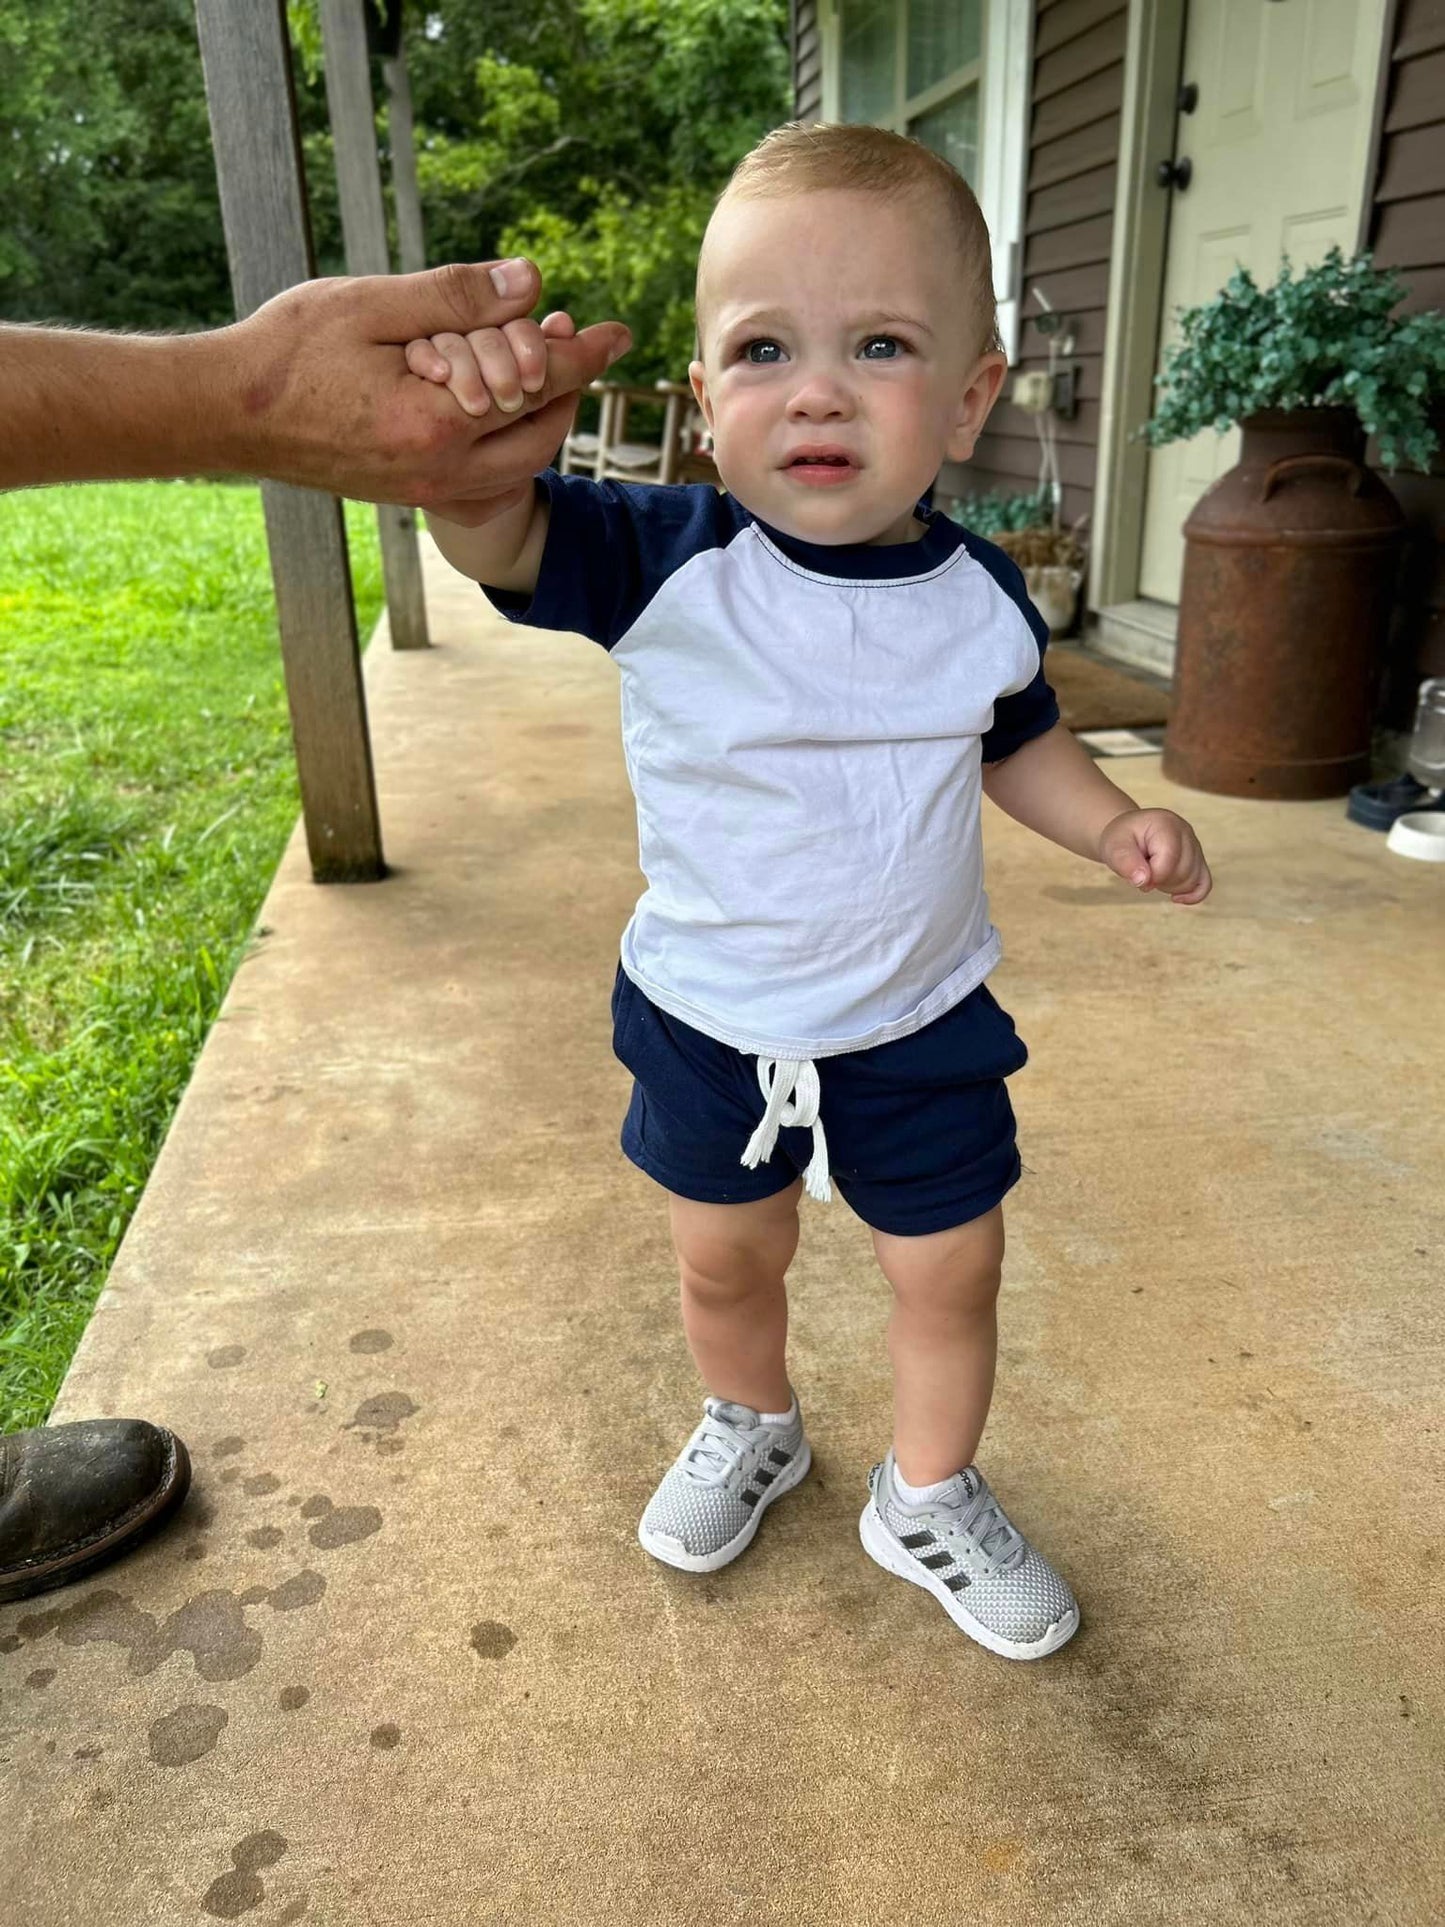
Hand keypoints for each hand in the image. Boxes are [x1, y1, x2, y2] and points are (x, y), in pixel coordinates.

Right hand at [224, 258, 629, 513]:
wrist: (230, 413)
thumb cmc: (290, 350)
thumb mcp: (372, 304)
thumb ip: (456, 297)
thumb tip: (531, 282)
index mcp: (436, 421)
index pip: (536, 382)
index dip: (581, 352)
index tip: (617, 332)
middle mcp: (441, 470)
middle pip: (542, 433)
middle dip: (563, 387)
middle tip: (567, 342)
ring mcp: (427, 491)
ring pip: (519, 464)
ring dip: (537, 418)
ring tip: (535, 368)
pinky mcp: (411, 495)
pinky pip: (487, 482)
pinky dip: (506, 445)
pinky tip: (496, 408)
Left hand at [1098, 809, 1211, 903]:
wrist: (1129, 833)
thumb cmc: (1121, 839)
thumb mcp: (1114, 846)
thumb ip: (1125, 862)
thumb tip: (1143, 881)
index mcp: (1166, 824)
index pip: (1169, 860)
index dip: (1152, 877)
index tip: (1137, 876)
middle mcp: (1186, 832)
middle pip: (1182, 872)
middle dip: (1159, 881)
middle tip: (1142, 871)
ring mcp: (1195, 846)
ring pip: (1192, 880)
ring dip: (1169, 887)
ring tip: (1153, 873)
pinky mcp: (1198, 860)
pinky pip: (1205, 883)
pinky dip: (1193, 895)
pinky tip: (1176, 899)